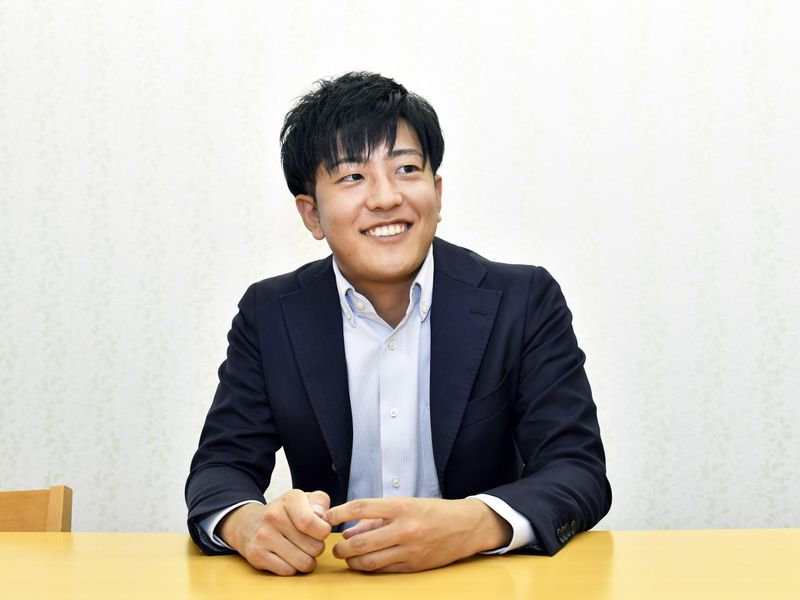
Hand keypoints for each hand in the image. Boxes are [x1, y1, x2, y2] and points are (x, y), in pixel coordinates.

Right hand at [219, 489, 331, 575]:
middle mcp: (274, 516)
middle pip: (314, 546)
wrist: (248, 523)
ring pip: (303, 562)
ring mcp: (263, 537)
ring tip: (301, 550)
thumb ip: (321, 502)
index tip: (321, 530)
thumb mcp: (304, 499)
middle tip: (309, 541)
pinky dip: (293, 568)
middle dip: (317, 547)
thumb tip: (323, 518)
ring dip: (307, 560)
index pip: (311, 522)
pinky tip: (288, 557)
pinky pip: (289, 571)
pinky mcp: (257, 555)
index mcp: (289, 499)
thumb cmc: (285, 513)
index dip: (323, 531)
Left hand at [324, 497, 511, 572]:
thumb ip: (376, 517)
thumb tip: (349, 532)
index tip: (327, 517)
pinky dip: (370, 568)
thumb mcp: (405, 505)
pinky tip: (364, 563)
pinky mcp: (414, 566)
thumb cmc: (432, 512)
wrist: (465, 526)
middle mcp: (405, 528)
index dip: (340, 513)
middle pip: (362, 541)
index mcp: (401, 507)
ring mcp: (410, 549)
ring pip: (370, 561)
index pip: (361, 507)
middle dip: (342, 547)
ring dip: (353, 561)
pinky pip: (384, 570)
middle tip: (335, 548)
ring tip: (348, 557)